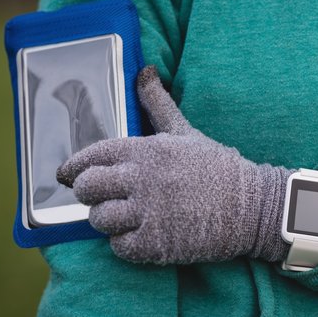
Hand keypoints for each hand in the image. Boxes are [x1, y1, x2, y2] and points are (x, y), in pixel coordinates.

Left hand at [56, 66, 290, 264]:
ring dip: (107, 219)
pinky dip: (124, 243)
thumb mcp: (185, 130)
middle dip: (88, 193)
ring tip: (123, 216)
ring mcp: (148, 212)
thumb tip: (145, 70)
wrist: (251, 206)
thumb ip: (158, 102)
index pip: (91, 156)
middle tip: (100, 196)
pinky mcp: (156, 243)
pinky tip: (140, 234)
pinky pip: (118, 246)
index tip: (66, 175)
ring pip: (99, 219)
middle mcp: (141, 179)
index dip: (73, 167)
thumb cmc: (216, 166)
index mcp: (145, 149)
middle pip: (87, 189)